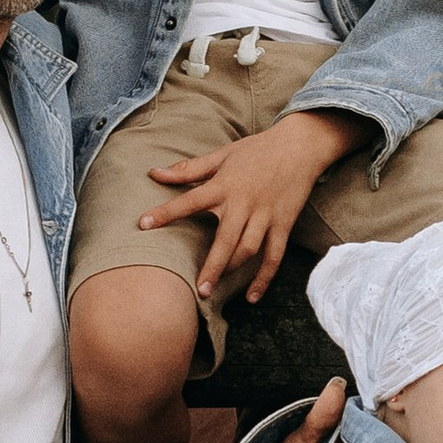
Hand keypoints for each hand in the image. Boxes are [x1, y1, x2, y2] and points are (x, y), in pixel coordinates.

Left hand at [140, 107, 363, 307]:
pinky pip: (274, 256)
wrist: (300, 146)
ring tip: (214, 289)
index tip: (143, 225)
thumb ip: (188, 170)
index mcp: (224, 185)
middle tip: (197, 290)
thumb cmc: (256, 150)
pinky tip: (252, 297)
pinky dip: (264, 278)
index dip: (166, 212)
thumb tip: (155, 173)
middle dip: (211, 266)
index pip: (189, 200)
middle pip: (225, 240)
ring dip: (231, 271)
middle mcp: (244, 203)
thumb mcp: (221, 155)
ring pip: (249, 250)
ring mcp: (265, 216)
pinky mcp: (283, 224)